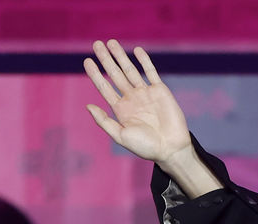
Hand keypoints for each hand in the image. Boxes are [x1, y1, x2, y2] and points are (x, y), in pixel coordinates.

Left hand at [84, 41, 191, 166]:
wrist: (170, 147)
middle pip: (115, 75)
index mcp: (121, 110)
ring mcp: (145, 93)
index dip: (96, 75)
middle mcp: (131, 99)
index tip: (87, 61)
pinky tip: (136, 51)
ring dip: (121, 56)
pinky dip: (144, 61)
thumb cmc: (145, 147)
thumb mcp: (120, 135)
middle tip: (96, 44)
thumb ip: (104, 121)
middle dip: (106, 60)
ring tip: (111, 42)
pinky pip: (150, 72)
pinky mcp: (160, 90)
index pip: (105, 88)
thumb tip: (88, 106)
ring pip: (130, 70)